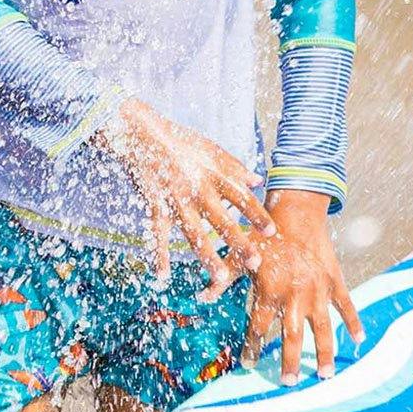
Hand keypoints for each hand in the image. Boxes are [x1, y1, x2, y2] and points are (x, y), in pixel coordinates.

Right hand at [95, 99, 275, 286]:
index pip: (241, 198)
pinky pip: (158, 234)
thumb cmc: (179, 141)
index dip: (256, 215)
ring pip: (194, 233)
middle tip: (255, 262)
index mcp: (213, 175)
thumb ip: (235, 167)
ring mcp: (176, 200)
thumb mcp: (211, 148)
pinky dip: (159, 254)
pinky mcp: (156, 206)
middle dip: (239, 242)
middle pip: (222, 220)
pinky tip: (162, 275)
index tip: (271, 232)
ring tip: (221, 277)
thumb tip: (257, 181)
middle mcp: (197, 190)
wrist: (141, 134)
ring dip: (208, 257)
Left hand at [238, 190, 364, 384]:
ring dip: (324, 353)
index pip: (258, 327)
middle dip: (290, 361)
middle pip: (292, 336)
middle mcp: (295, 294)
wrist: (297, 211)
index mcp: (270, 290)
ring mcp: (318, 289)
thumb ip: (223, 279)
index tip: (248, 363)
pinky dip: (353, 322)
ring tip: (324, 376)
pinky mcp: (334, 280)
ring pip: (322, 328)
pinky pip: (346, 305)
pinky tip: (358, 340)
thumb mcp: (241, 255)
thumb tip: (202, 297)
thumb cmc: (266, 233)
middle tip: (288, 382)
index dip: (252, 347)